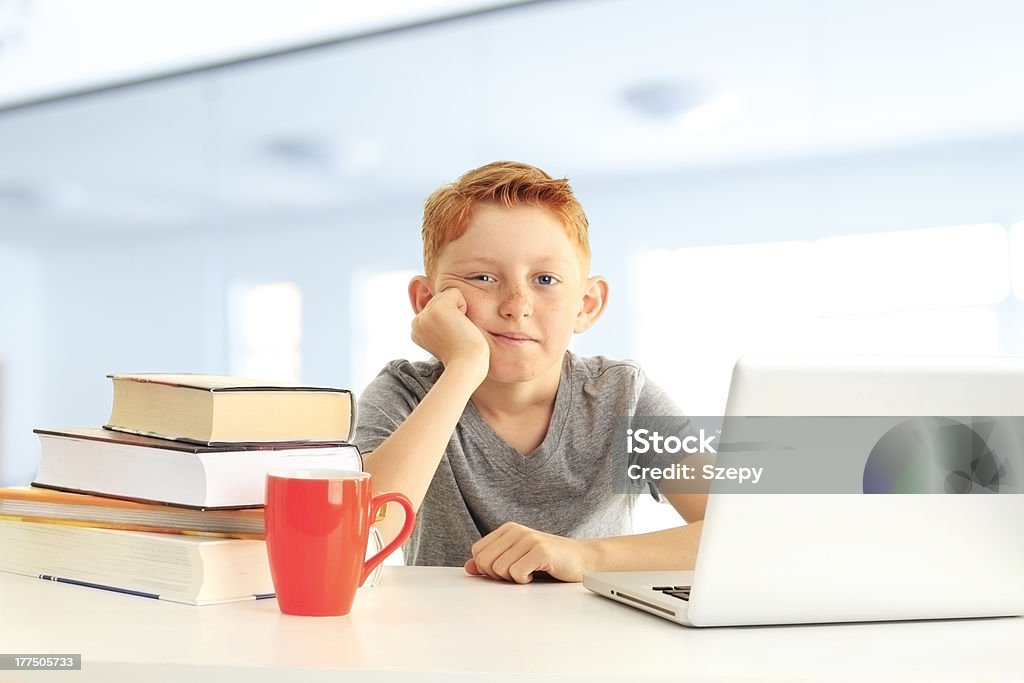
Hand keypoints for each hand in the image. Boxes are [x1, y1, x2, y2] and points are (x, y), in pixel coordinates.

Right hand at [411, 288, 488, 380]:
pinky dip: (465, 306)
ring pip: (448, 295)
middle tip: (457, 335)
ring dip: (460, 311)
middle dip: (455, 313)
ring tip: (458, 331)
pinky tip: (461, 324)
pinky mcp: (438, 309)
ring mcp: (425, 314)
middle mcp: (417, 321)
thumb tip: (452, 311)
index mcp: (417, 329)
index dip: (451, 319)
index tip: (452, 339)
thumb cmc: (464, 358)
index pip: (437, 307)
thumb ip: (442, 324)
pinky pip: (456, 293)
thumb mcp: (447, 339)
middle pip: (442, 299)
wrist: (467, 366)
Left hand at [464, 522, 595, 583]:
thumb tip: (469, 567)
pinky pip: (516, 573)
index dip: (487, 569)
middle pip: (484, 562)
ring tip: (530, 572)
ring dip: (514, 579)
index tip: (506, 571)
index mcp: (507, 530)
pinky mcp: (540, 550)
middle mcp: (516, 531)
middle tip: (518, 574)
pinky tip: (537, 574)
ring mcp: (528, 539)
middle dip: (498, 575)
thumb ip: (493, 562)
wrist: (582, 559)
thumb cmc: (550, 561)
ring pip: (499, 569)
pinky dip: (524, 580)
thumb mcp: (517, 559)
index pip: (477, 552)